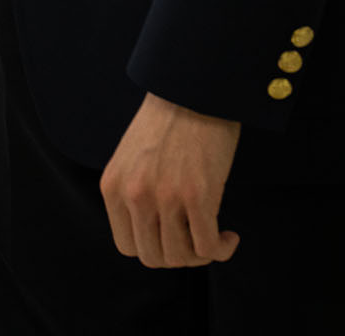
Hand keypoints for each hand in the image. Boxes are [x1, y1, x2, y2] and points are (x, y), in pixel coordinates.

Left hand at [100, 92, 240, 268]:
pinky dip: (221, 249)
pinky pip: (208, 246)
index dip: (154, 248)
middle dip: (179, 255)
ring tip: (215, 236)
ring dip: (201, 254)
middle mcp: (134, 195)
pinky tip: (230, 237)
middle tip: (197, 240)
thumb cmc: (170, 118)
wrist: (195, 86)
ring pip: (181, 257)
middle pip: (154, 257)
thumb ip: (134, 192)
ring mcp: (165, 197)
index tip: (173, 238)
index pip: (127, 246)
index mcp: (114, 186)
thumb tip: (154, 234)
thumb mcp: (134, 157)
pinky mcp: (198, 195)